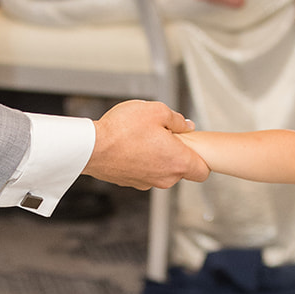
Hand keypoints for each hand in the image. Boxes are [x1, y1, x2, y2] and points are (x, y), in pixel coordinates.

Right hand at [85, 99, 209, 188]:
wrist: (91, 147)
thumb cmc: (122, 129)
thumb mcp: (156, 110)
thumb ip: (177, 119)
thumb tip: (186, 125)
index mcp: (178, 162)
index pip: (203, 171)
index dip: (201, 158)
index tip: (192, 147)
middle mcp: (165, 177)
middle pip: (181, 170)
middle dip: (176, 154)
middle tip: (163, 135)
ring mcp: (147, 182)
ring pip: (162, 171)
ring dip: (158, 157)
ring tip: (143, 138)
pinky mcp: (131, 182)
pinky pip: (145, 172)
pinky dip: (142, 162)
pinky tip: (131, 146)